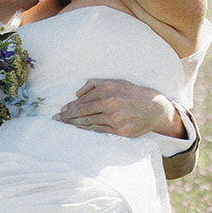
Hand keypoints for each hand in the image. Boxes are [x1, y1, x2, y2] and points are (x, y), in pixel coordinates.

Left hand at [56, 79, 184, 137]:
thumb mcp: (115, 82)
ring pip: (88, 122)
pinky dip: (87, 130)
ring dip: (74, 124)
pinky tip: (78, 130)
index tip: (62, 110)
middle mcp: (110, 103)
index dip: (71, 106)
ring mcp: (115, 118)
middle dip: (68, 115)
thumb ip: (94, 84)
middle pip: (83, 111)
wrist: (154, 108)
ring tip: (64, 125)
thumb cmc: (132, 94)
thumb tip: (77, 93)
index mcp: (107, 89)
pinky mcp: (120, 131)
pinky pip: (98, 131)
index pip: (83, 100)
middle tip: (57, 119)